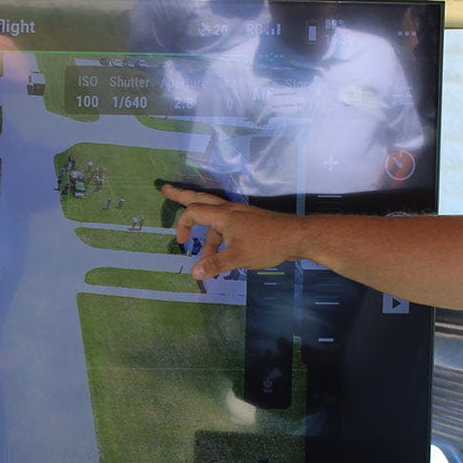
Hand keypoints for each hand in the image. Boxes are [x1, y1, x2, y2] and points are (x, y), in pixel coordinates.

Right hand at [159, 184, 303, 278]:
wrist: (297, 237)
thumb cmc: (267, 244)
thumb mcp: (238, 257)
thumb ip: (216, 264)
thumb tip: (194, 272)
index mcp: (224, 216)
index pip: (194, 213)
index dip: (183, 226)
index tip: (181, 243)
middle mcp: (230, 211)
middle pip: (201, 199)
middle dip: (182, 196)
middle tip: (165, 189)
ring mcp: (241, 216)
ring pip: (215, 217)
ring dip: (205, 233)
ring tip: (203, 257)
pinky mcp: (249, 223)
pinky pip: (226, 225)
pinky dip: (218, 236)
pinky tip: (221, 252)